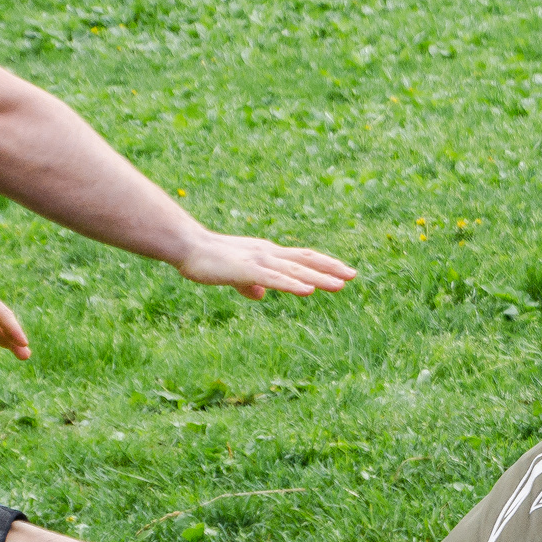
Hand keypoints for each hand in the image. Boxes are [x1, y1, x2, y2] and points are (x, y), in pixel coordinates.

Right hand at [172, 233, 356, 298]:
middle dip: (330, 269)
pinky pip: (274, 278)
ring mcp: (259, 260)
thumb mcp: (236, 273)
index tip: (343, 271)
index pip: (302, 257)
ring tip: (341, 285)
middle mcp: (269, 253)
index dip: (323, 264)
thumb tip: (261, 294)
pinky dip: (293, 284)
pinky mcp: (247, 270)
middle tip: (353, 275)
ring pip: (295, 271)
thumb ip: (250, 283)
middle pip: (306, 261)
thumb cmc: (209, 260)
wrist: (187, 247)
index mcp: (267, 253)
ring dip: (319, 278)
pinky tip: (308, 290)